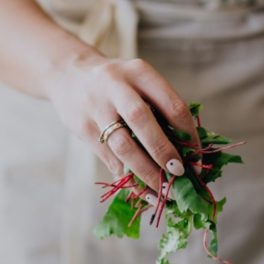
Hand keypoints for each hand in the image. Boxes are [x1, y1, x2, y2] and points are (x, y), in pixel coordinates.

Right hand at [44, 52, 199, 195]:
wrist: (66, 73)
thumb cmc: (117, 84)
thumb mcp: (139, 82)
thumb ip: (160, 109)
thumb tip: (187, 153)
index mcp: (140, 72)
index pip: (172, 105)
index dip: (188, 135)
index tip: (196, 158)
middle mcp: (115, 85)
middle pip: (143, 122)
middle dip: (164, 153)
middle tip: (179, 175)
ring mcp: (95, 106)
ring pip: (122, 145)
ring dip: (145, 171)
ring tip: (162, 191)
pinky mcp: (81, 125)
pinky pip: (107, 156)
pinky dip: (126, 175)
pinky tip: (141, 187)